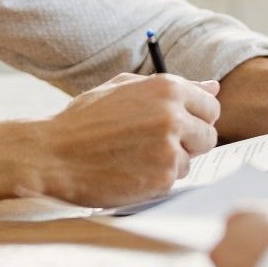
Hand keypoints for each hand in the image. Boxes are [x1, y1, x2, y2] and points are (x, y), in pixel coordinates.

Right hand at [32, 73, 219, 206]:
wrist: (53, 155)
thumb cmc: (85, 120)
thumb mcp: (123, 88)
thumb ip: (171, 86)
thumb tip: (214, 87)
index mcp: (166, 87)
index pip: (211, 106)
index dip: (193, 119)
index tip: (172, 126)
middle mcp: (173, 114)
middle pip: (209, 135)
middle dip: (188, 142)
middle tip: (153, 145)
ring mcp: (169, 147)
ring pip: (192, 159)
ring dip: (170, 162)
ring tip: (135, 157)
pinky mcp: (163, 177)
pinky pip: (175, 179)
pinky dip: (157, 179)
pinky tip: (130, 171)